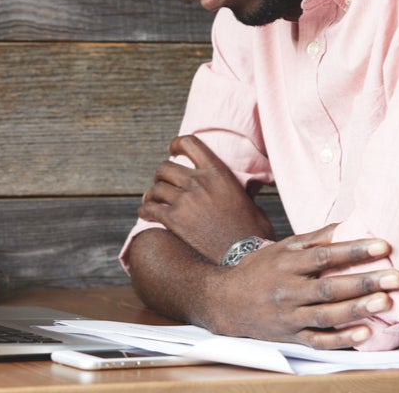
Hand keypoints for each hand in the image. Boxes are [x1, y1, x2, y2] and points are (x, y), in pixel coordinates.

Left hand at [139, 135, 273, 260]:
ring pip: (155, 188)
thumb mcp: (250, 200)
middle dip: (161, 175)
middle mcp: (199, 182)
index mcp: (218, 172)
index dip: (176, 144)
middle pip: (165, 167)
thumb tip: (248, 186)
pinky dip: (145, 210)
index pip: (189, 143)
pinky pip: (150, 208)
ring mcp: (185, 200)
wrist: (245, 254)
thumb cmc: (253, 230)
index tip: (172, 151)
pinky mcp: (175, 220)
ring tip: (152, 200)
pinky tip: (147, 214)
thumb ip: (241, 189)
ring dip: (152, 194)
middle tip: (163, 183)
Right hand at [203, 225, 398, 347]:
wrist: (225, 301)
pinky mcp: (291, 336)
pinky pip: (319, 340)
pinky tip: (365, 332)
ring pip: (326, 315)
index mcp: (287, 263)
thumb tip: (349, 223)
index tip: (383, 245)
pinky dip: (341, 338)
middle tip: (396, 277)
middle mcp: (288, 290)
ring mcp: (289, 316)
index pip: (324, 256)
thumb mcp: (283, 248)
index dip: (354, 250)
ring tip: (385, 302)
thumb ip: (316, 238)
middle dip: (364, 281)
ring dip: (357, 309)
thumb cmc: (260, 271)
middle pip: (329, 286)